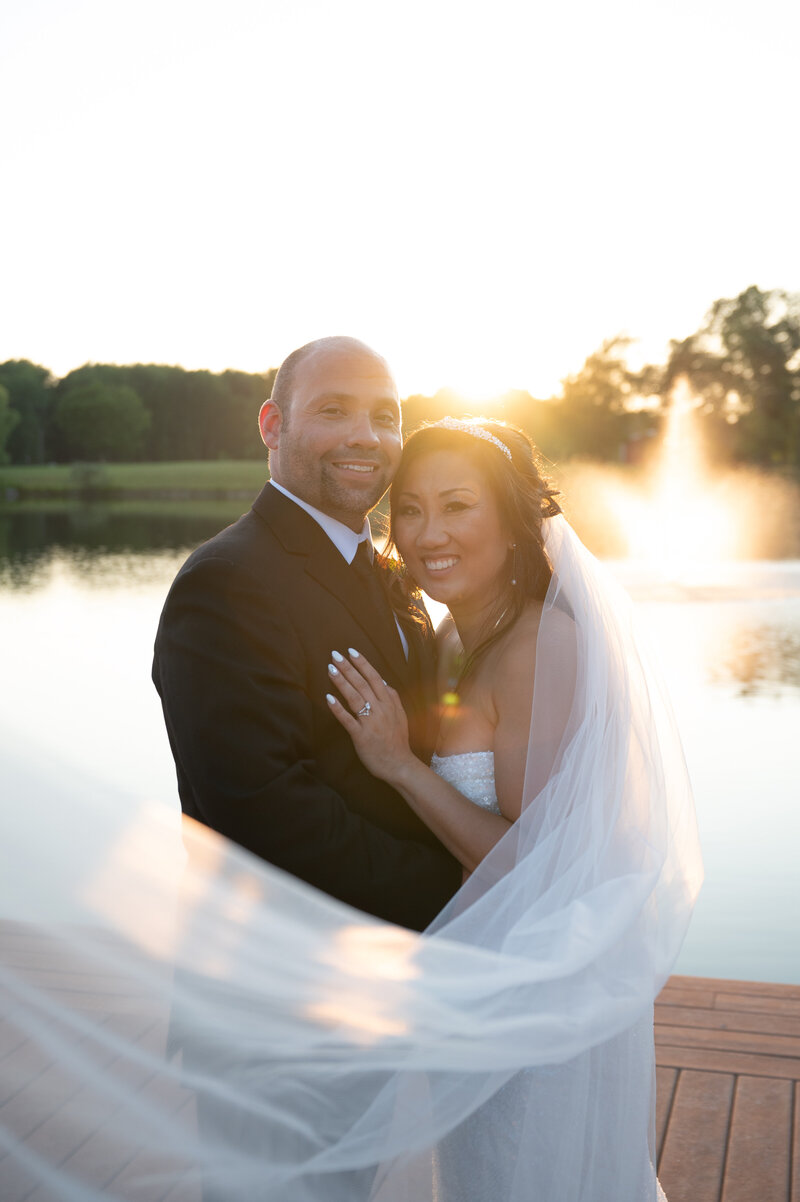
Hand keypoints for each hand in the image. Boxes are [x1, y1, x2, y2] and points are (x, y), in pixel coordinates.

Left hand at [326, 649, 414, 784]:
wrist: (400, 765)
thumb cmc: (398, 741)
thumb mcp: (400, 715)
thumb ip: (392, 698)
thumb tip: (383, 681)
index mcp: (389, 703)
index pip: (375, 677)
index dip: (362, 663)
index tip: (351, 651)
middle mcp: (381, 709)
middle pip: (362, 684)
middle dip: (348, 668)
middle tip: (335, 654)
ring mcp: (371, 722)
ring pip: (355, 697)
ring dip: (342, 682)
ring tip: (330, 669)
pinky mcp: (361, 736)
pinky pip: (348, 720)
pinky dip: (338, 709)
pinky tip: (328, 698)